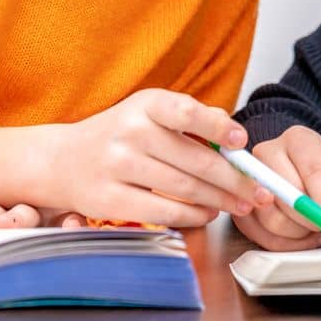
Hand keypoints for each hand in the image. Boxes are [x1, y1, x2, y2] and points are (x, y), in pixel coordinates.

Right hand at [38, 89, 272, 228]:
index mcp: (144, 105)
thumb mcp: (149, 114)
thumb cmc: (119, 135)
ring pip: (184, 189)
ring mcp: (118, 167)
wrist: (63, 160)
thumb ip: (190, 118)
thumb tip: (232, 133)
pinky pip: (164, 211)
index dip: (217, 127)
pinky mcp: (110, 200)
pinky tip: (208, 213)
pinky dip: (193, 215)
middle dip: (234, 179)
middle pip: (195, 161)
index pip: (186, 112)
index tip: (241, 140)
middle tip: (257, 190)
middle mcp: (130, 132)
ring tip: (239, 204)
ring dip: (219, 200)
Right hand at [230, 125, 320, 251]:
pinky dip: (285, 243)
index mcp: (297, 139)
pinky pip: (261, 234)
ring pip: (273, 218)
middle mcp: (267, 154)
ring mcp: (248, 178)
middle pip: (288, 194)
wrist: (292, 167)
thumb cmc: (314, 169)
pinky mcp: (238, 204)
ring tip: (314, 230)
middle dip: (312, 219)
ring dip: (299, 232)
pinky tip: (300, 236)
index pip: (313, 170)